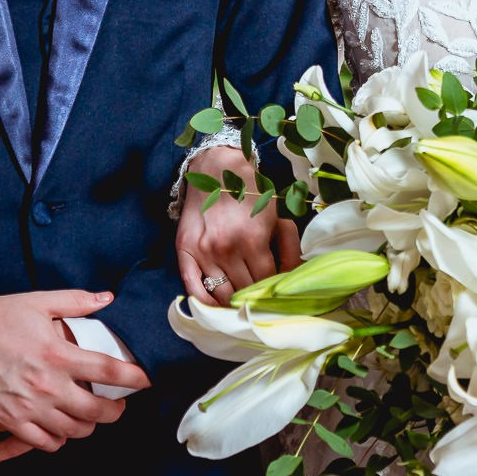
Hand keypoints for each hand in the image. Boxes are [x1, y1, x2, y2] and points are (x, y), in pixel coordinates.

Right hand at [0, 290, 149, 463]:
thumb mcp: (35, 302)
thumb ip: (75, 301)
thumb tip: (107, 298)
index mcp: (58, 354)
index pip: (110, 371)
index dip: (135, 377)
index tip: (147, 379)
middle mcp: (48, 385)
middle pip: (97, 411)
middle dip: (115, 410)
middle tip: (118, 404)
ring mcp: (29, 407)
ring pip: (74, 431)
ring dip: (88, 426)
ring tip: (90, 416)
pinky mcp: (10, 421)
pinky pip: (44, 443)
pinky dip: (58, 440)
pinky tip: (61, 428)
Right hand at [175, 146, 299, 304]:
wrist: (216, 171)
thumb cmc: (251, 194)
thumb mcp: (277, 217)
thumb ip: (289, 249)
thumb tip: (292, 278)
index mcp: (253, 240)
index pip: (264, 281)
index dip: (270, 290)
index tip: (273, 293)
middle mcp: (226, 248)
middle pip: (243, 291)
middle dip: (252, 297)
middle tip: (257, 300)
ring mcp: (203, 251)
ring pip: (221, 294)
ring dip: (231, 301)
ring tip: (239, 301)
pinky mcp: (184, 250)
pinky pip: (193, 287)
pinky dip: (204, 302)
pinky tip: (215, 304)